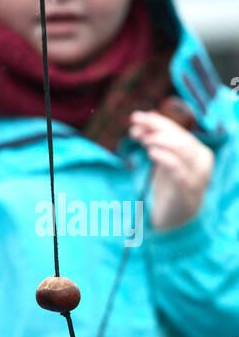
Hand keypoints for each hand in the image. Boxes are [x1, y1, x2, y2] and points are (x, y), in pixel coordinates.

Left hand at [129, 111, 213, 229]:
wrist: (176, 219)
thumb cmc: (169, 187)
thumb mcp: (163, 161)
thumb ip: (155, 142)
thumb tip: (139, 121)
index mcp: (197, 151)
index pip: (178, 130)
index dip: (157, 121)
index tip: (136, 117)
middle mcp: (201, 160)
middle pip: (180, 136)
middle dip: (156, 129)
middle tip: (135, 128)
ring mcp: (196, 175)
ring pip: (183, 149)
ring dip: (160, 140)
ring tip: (143, 141)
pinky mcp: (186, 190)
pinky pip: (178, 169)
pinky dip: (164, 157)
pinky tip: (151, 152)